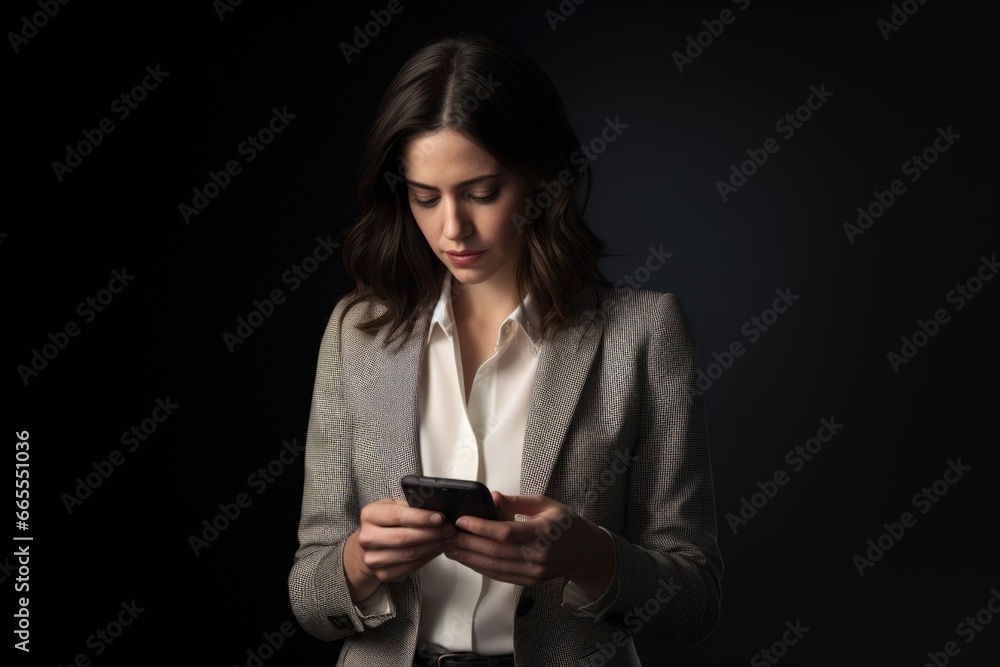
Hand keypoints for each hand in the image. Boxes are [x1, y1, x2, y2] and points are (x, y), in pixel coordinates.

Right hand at [343, 498, 455, 602]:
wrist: (372, 543)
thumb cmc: (387, 521)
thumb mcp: (394, 505)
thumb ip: (411, 505)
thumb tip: (437, 506)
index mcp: (370, 515)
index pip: (397, 516)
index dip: (421, 518)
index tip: (440, 517)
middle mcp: (367, 538)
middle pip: (404, 537)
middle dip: (432, 533)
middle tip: (450, 529)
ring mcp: (373, 559)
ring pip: (409, 554)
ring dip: (433, 547)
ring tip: (448, 539)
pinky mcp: (383, 574)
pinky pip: (410, 568)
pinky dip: (427, 558)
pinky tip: (437, 550)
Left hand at [444, 492, 614, 598]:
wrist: (585, 553)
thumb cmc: (566, 524)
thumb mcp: (546, 504)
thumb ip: (516, 502)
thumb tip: (491, 497)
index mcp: (543, 532)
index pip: (506, 532)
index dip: (481, 527)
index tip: (462, 520)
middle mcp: (537, 555)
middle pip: (495, 552)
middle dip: (467, 543)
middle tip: (446, 535)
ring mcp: (533, 572)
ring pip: (494, 567)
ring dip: (468, 558)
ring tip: (450, 547)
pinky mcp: (528, 581)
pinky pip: (500, 576)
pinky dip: (480, 568)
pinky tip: (467, 559)